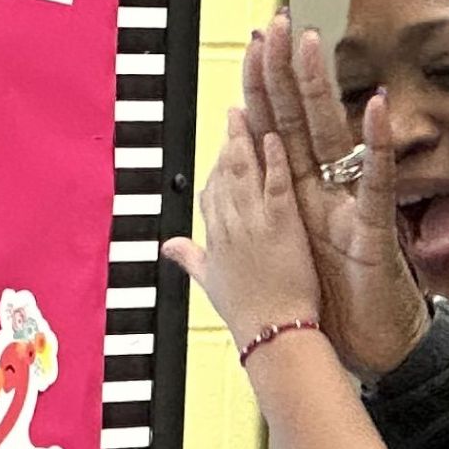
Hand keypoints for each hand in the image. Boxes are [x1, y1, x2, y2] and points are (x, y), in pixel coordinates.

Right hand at [165, 105, 323, 350]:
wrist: (271, 335)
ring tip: (247, 113)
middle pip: (223, 175)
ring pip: (243, 172)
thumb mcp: (209, 283)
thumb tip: (168, 245)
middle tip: (233, 113)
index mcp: (214, 239)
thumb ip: (190, 258)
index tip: (220, 147)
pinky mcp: (281, 226)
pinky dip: (273, 159)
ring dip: (244, 140)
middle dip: (227, 141)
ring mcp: (252, 224)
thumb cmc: (246, 316)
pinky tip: (273, 136)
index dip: (214, 168)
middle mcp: (228, 227)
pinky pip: (275, 184)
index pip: (209, 194)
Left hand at [244, 13, 429, 379]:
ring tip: (311, 45)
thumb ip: (235, 237)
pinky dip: (379, 148)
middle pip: (300, 121)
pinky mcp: (376, 229)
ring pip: (335, 137)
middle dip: (284, 72)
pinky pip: (379, 183)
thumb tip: (200, 222)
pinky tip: (375, 110)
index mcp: (297, 197)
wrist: (370, 347)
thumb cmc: (331, 305)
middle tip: (275, 22)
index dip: (259, 91)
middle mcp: (324, 191)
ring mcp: (351, 204)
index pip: (272, 132)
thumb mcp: (273, 264)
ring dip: (322, 91)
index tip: (248, 47)